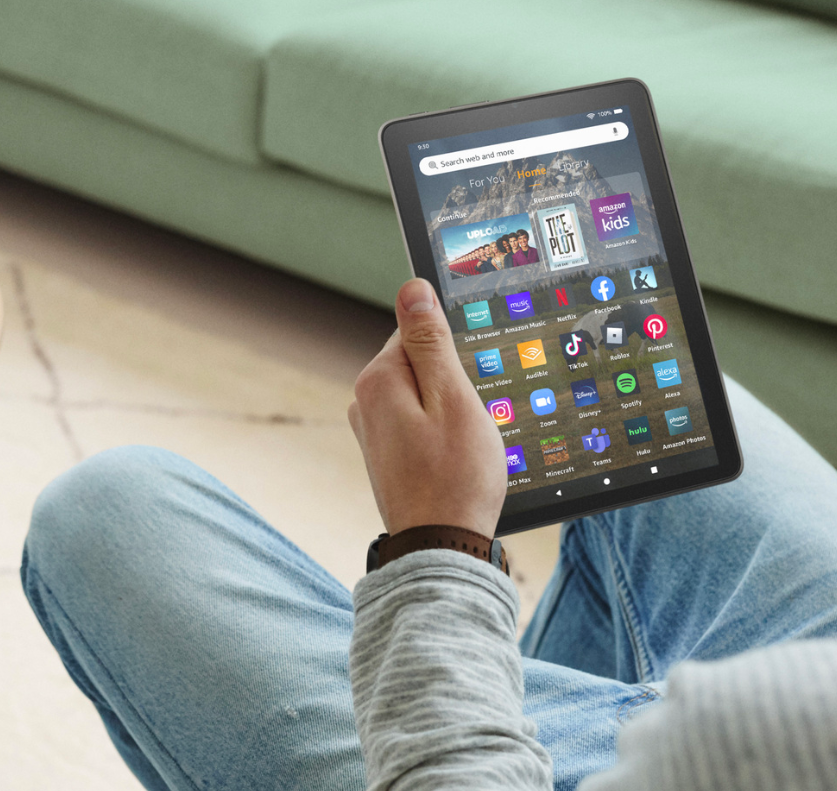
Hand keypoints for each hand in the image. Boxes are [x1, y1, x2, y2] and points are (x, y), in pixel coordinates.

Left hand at [348, 279, 505, 537]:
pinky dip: (440, 434)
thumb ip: (431, 342)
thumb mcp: (454, 399)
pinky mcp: (384, 454)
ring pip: (423, 395)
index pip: (420, 331)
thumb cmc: (456, 477)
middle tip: (470, 421)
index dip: (456, 354)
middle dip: (453, 383)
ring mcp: (372, 430)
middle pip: (421, 363)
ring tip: (462, 446)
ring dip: (449, 411)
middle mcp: (365, 400)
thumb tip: (412, 288)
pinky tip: (452, 460)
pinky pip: (418, 422)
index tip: (471, 382)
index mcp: (379, 379)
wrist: (440, 548)